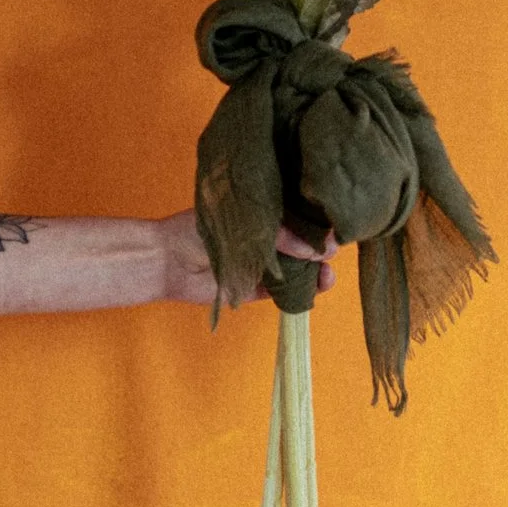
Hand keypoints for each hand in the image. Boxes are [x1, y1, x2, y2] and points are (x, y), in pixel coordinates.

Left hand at [155, 212, 337, 306]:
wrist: (169, 258)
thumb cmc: (208, 229)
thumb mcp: (254, 224)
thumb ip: (288, 238)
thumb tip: (324, 249)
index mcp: (267, 213)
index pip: (302, 216)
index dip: (321, 222)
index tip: (338, 227)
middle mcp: (268, 238)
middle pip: (306, 245)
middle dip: (324, 250)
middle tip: (332, 254)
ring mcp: (264, 265)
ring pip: (300, 271)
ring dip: (317, 273)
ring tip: (326, 277)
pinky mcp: (257, 289)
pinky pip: (285, 293)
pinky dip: (301, 292)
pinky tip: (314, 289)